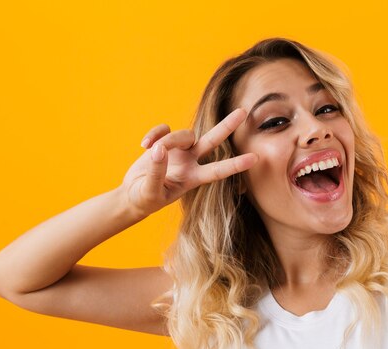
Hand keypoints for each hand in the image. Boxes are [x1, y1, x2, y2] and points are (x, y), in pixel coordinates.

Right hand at [120, 108, 256, 217]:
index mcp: (192, 179)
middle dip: (227, 126)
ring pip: (183, 134)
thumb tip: (160, 150)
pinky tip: (144, 145)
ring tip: (151, 149)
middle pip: (213, 140)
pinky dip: (154, 133)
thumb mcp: (151, 193)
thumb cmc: (144, 199)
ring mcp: (178, 151)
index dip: (236, 165)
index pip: (218, 171)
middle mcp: (190, 162)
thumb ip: (156, 173)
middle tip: (244, 111)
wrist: (132, 195)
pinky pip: (165, 129)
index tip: (255, 158)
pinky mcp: (164, 142)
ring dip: (168, 139)